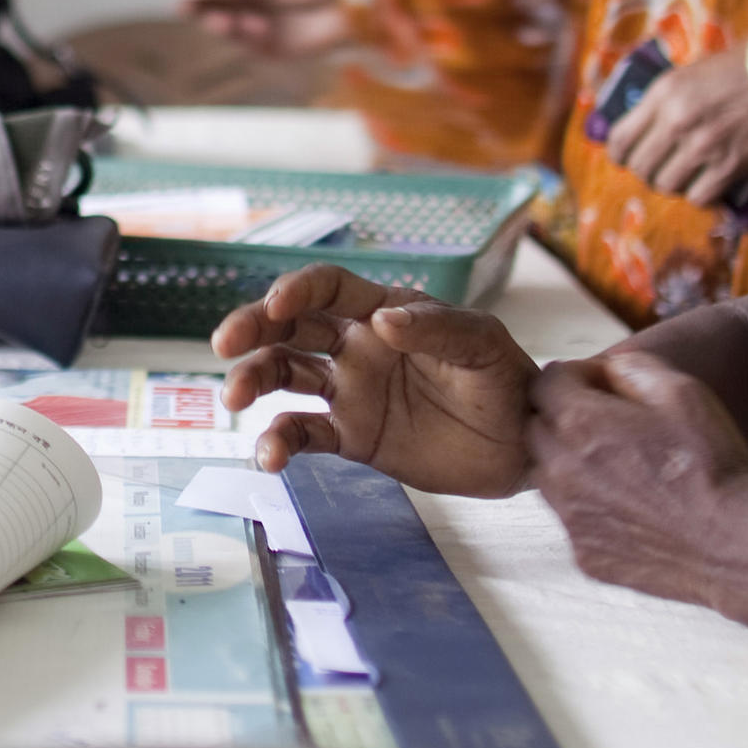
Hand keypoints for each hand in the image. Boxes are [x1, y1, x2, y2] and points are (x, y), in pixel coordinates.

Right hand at [173, 0, 353, 57]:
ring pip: (229, 30)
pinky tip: (254, 23)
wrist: (350, 3)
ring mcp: (261, 30)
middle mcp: (251, 7)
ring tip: (221, 18)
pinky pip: (252, 44)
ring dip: (221, 24)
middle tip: (182, 7)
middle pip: (215, 10)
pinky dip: (250, 34)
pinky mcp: (274, 51)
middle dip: (199, 9)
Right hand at [211, 265, 534, 495]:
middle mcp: (356, 346)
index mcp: (383, 312)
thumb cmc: (505, 380)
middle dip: (253, 328)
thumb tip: (382, 321)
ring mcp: (350, 392)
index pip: (328, 290)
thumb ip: (436, 328)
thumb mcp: (482, 345)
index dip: (297, 290)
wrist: (523, 444)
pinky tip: (268, 458)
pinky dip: (279, 443)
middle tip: (224, 345)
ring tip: (235, 400)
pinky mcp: (352, 437)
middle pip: (290, 327)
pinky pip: (304, 434)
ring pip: (284, 376)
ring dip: (253, 380)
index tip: (276, 305)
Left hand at [521, 348, 747, 606]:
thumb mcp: (684, 393)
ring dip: (568, 461)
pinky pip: (569, 517)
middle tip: (608, 423)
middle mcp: (562, 469)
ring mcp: (569, 515)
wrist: (733, 545)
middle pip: (536, 427)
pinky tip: (628, 505)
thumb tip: (607, 367)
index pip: (544, 383)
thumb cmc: (712, 465)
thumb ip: (635, 367)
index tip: (602, 385)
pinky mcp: (582, 551)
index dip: (573, 377)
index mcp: (581, 424)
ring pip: (546, 475)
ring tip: (617, 464)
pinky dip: (586, 504)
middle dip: (562, 416)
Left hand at [602, 39, 747, 206]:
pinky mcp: (730, 165)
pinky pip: (699, 197)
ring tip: (686, 177)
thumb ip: (666, 98)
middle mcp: (676, 121)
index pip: (619, 138)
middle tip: (661, 169)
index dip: (620, 155)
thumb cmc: (744, 67)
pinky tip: (708, 186)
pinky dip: (701, 196)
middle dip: (648, 172)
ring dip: (674, 185)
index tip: (628, 158)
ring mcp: (702, 145)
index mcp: (663, 93)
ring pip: (666, 185)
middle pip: (641, 167)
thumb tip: (645, 125)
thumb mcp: (691, 71)